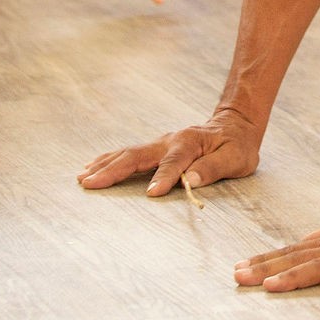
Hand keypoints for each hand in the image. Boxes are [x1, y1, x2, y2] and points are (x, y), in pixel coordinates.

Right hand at [78, 108, 261, 194]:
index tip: (151, 194)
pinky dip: (109, 159)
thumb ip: (213, 168)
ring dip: (104, 165)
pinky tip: (93, 166)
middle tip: (89, 183)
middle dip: (113, 170)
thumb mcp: (236, 158)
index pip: (174, 163)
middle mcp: (170, 141)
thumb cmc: (237, 146)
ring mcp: (160, 143)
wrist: (235, 125)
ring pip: (127, 153)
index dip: (163, 178)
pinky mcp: (156, 148)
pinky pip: (129, 153)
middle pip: (137, 156)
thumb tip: (190, 180)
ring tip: (82, 177)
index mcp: (190, 144)